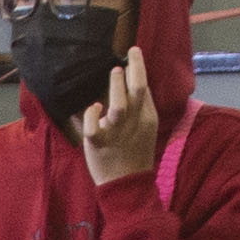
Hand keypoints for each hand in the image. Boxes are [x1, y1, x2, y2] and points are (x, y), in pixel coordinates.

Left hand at [75, 52, 162, 187]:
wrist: (127, 186)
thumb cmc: (134, 154)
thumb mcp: (145, 130)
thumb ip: (140, 109)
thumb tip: (134, 84)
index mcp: (147, 119)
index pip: (145, 89)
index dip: (139, 69)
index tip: (133, 54)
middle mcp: (134, 124)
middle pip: (138, 92)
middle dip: (135, 70)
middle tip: (128, 56)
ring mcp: (116, 134)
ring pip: (119, 107)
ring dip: (116, 87)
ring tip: (114, 71)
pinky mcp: (98, 144)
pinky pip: (93, 127)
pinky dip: (92, 115)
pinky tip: (93, 107)